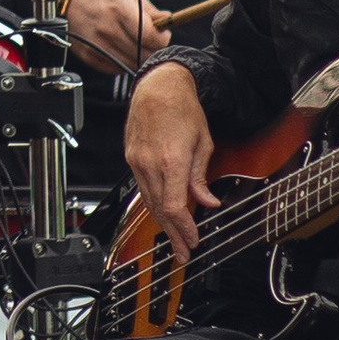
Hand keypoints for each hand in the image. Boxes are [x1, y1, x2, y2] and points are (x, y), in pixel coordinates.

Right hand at [67, 0, 171, 72]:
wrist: (69, 1)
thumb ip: (150, 9)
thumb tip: (167, 19)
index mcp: (120, 8)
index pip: (151, 37)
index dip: (162, 39)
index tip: (162, 35)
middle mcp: (108, 28)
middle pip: (144, 54)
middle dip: (153, 50)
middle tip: (151, 42)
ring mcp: (98, 45)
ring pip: (132, 65)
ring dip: (139, 58)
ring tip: (136, 44)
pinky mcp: (90, 56)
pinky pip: (116, 69)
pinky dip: (123, 62)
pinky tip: (121, 49)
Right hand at [123, 61, 218, 264]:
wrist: (158, 87)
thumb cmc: (183, 109)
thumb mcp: (203, 143)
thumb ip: (200, 177)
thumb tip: (206, 201)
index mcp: (171, 160)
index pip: (173, 207)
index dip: (183, 229)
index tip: (192, 241)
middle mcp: (150, 163)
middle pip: (158, 210)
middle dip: (172, 234)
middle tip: (182, 252)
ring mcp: (137, 161)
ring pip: (147, 201)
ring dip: (161, 222)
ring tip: (174, 238)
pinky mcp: (131, 158)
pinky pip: (142, 187)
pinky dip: (152, 204)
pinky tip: (162, 213)